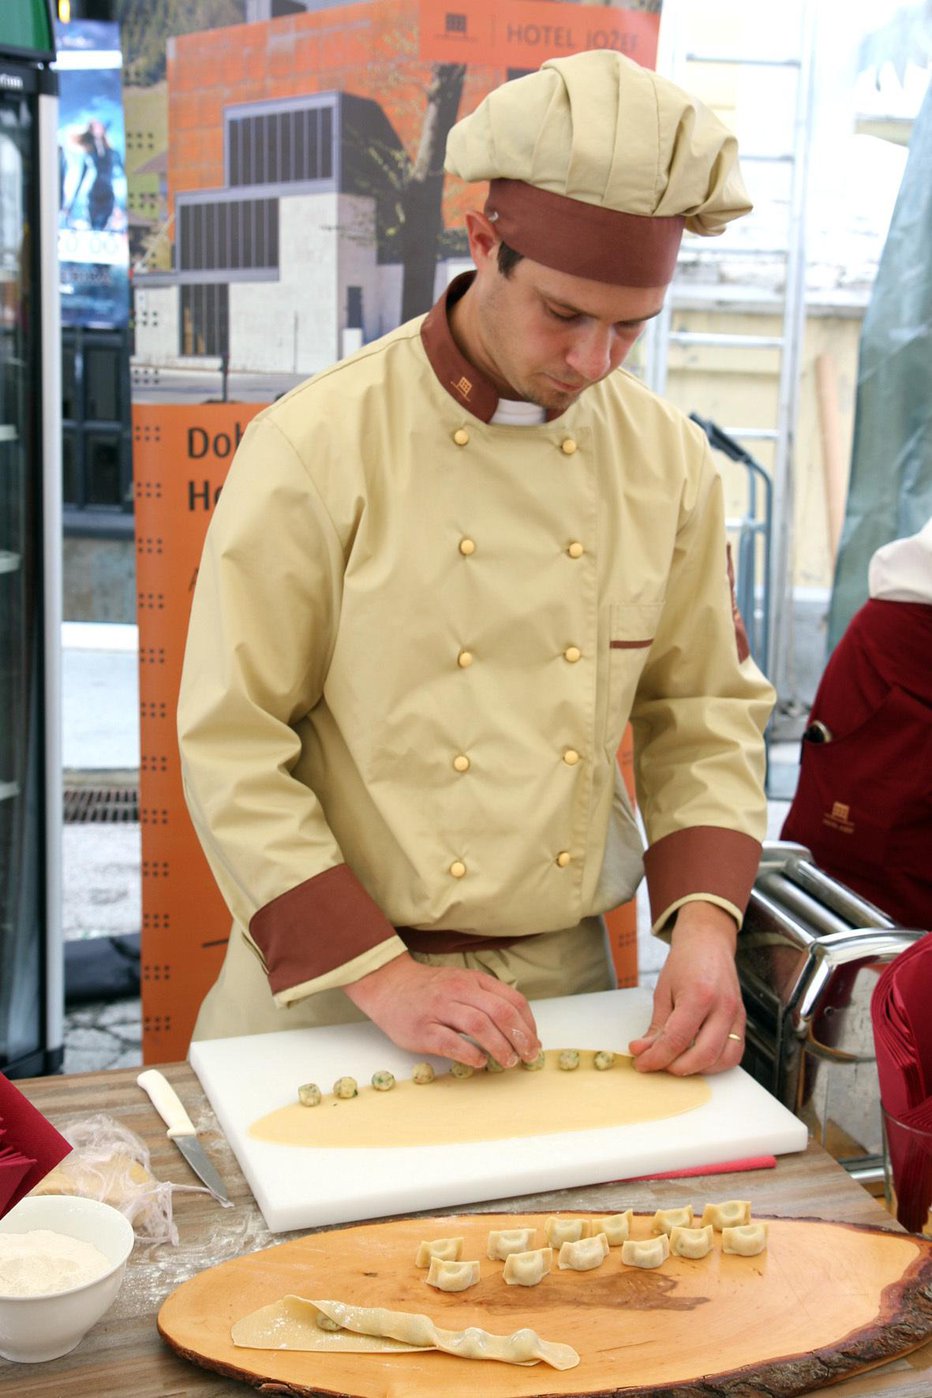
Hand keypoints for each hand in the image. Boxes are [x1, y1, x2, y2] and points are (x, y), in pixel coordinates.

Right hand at [343, 953, 540, 1068]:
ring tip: (507, 1062)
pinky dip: (470, 1054)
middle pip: (500, 1013)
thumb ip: (489, 1000)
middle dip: (520, 1038)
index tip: (534, 1043)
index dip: (529, 1025)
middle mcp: (459, 991)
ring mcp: (440, 1009)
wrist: (389, 986)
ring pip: (479, 1026)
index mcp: (473, 981)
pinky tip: (479, 1062)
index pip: (512, 1001)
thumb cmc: (431, 990)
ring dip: (500, 1047)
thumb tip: (521, 1030)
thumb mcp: (464, 984)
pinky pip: (451, 1042)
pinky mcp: (422, 1029)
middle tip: (527, 1057)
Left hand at [628, 902, 744, 1075]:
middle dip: (676, 1067)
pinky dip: (716, 1063)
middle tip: (657, 1064)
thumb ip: (656, 1025)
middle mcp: (723, 1007)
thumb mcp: (663, 990)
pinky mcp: (742, 1020)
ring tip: (676, 1062)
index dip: (656, 1057)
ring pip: (723, 1059)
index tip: (642, 1063)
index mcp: (699, 995)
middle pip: (703, 1055)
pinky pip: (735, 1052)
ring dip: (698, 1069)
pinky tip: (697, 1058)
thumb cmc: (685, 962)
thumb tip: (643, 1051)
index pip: (677, 1039)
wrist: (708, 942)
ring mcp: (736, 1014)